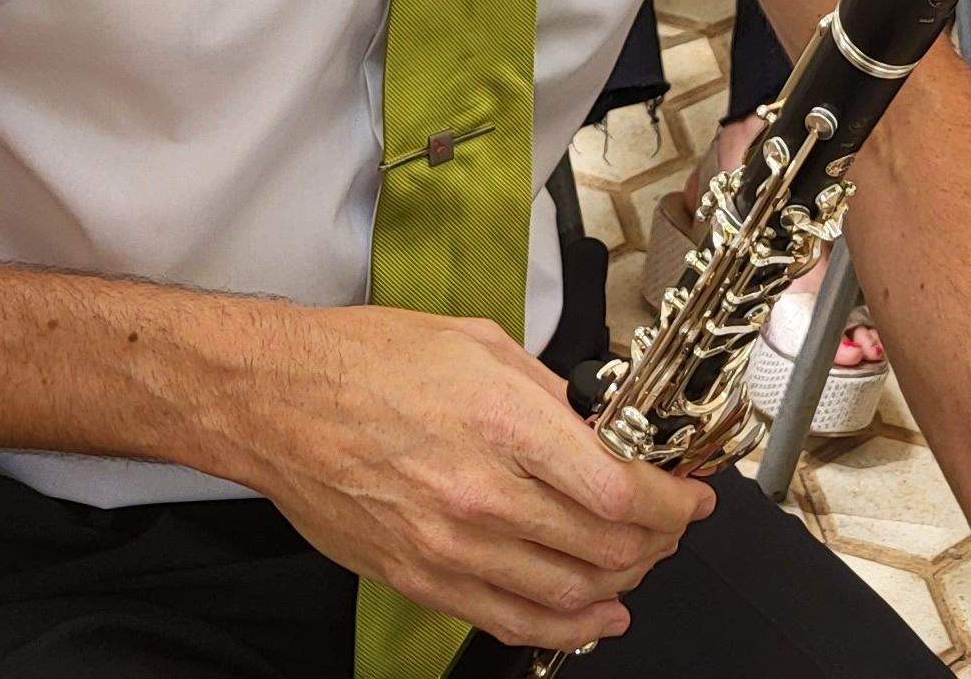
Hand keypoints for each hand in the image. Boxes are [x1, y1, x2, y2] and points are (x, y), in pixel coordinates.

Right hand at [235, 306, 709, 652]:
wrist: (278, 401)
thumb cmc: (366, 361)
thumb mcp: (478, 342)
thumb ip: (548, 392)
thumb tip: (597, 427)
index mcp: (507, 424)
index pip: (622, 492)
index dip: (675, 504)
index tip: (692, 496)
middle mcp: (485, 494)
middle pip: (608, 549)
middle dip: (659, 543)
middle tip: (671, 526)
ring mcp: (452, 547)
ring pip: (570, 594)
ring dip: (621, 586)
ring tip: (639, 567)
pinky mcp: (422, 579)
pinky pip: (512, 621)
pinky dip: (566, 628)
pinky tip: (593, 618)